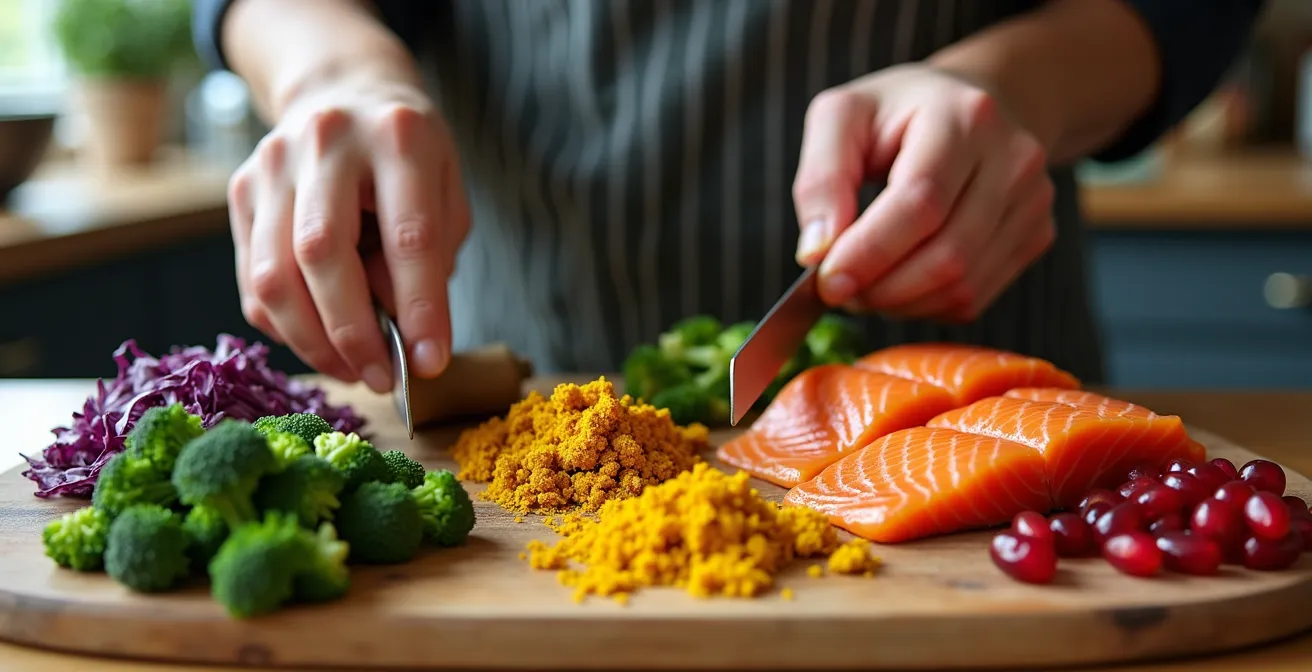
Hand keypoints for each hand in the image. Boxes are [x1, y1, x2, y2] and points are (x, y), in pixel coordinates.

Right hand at [227, 76, 468, 391]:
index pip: (408, 235)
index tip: (430, 362)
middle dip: (353, 332)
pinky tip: (319, 341)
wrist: (344, 94)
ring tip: (353, 370)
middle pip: (321, 254)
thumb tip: (401, 336)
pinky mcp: (240, 191)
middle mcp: (325, 141)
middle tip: (383, 377)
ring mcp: (271, 163)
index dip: (420, 307)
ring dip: (313, 341)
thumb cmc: (408, 159)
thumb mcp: (446, 195)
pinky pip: (252, 282)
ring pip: (273, 275)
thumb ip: (431, 261)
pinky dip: (286, 327)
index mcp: (397, 137)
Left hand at [791, 63, 1054, 321]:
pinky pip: (974, 297)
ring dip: (899, 303)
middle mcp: (1013, 158)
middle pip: (947, 255)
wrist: (967, 105)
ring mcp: (1032, 201)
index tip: (826, 280)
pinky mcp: (1036, 236)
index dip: (870, 251)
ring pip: (962, 286)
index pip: (921, 203)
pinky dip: (924, 305)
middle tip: (837, 288)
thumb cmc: (895, 114)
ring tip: (863, 282)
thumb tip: (817, 251)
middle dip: (880, 287)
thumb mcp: (840, 118)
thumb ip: (820, 180)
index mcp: (964, 116)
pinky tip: (898, 281)